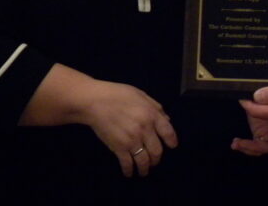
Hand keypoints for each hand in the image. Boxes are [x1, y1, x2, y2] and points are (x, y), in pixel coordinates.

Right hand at [19, 64, 177, 177]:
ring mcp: (131, 140)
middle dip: (157, 159)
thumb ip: (155, 107)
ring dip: (145, 169)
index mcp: (151, 114)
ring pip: (144, 161)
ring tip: (143, 171)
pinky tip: (129, 172)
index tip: (172, 147)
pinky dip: (129, 171)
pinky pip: (127, 164)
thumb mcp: (141, 95)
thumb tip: (167, 120)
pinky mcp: (118, 148)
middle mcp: (144, 129)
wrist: (95, 102)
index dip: (172, 142)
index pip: (168, 132)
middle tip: (154, 161)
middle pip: (157, 151)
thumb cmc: (118, 94)